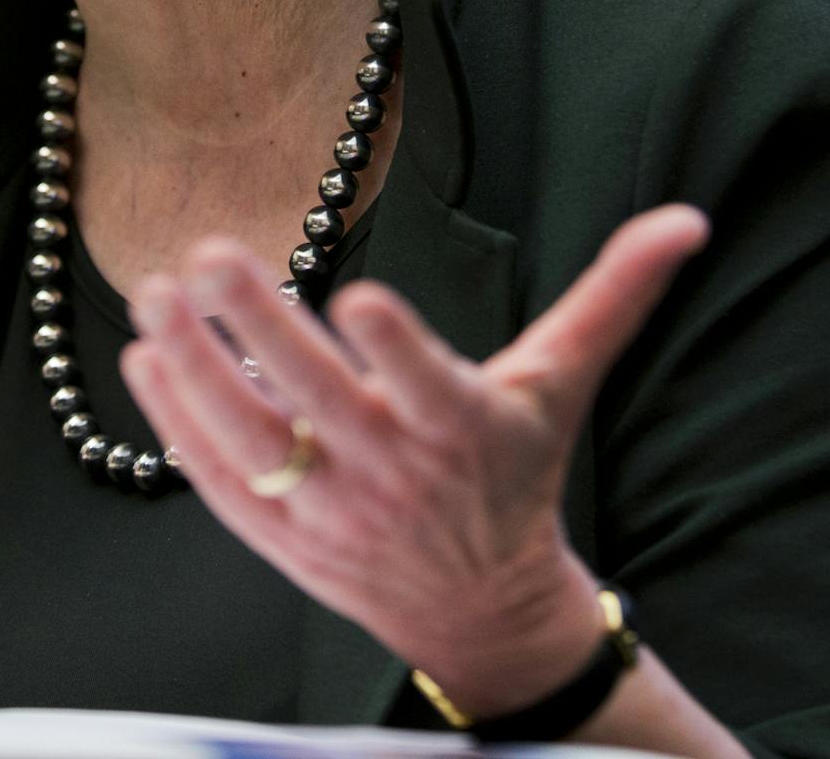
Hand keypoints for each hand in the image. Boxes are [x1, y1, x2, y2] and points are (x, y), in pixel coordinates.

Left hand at [123, 203, 708, 719]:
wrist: (483, 609)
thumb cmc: (515, 474)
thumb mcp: (562, 386)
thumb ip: (612, 299)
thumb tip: (686, 220)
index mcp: (466, 432)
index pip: (428, 389)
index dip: (397, 349)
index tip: (362, 294)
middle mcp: (394, 477)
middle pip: (316, 401)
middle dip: (259, 326)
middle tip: (210, 253)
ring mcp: (329, 513)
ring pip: (248, 441)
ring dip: (192, 366)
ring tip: (152, 296)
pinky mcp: (280, 540)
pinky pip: (218, 483)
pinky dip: (175, 424)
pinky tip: (144, 359)